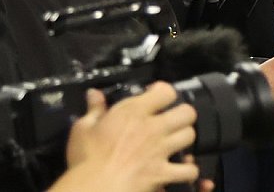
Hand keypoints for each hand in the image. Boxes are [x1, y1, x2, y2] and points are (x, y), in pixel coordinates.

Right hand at [61, 83, 201, 191]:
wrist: (95, 187)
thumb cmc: (87, 158)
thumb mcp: (83, 128)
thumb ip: (94, 109)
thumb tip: (94, 94)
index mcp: (134, 111)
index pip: (166, 91)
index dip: (165, 92)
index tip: (156, 96)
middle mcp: (153, 127)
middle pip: (187, 113)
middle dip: (182, 114)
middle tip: (172, 120)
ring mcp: (161, 150)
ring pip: (190, 136)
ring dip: (185, 139)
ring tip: (176, 142)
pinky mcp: (164, 173)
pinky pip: (189, 169)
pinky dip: (188, 170)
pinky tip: (180, 169)